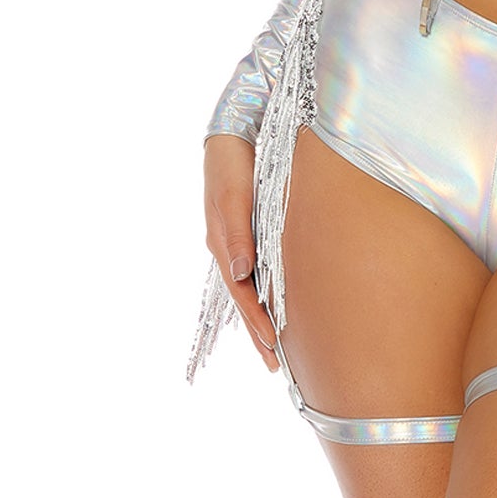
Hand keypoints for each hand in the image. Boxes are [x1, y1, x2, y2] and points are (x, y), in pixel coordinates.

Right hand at [203, 135, 279, 373]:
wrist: (234, 131)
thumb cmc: (232, 162)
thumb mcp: (232, 194)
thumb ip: (236, 232)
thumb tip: (240, 272)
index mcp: (223, 244)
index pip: (242, 293)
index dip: (256, 321)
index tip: (273, 348)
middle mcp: (229, 248)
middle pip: (244, 300)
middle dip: (257, 333)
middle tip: (273, 366)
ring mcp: (237, 242)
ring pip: (250, 290)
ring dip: (260, 320)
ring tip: (272, 350)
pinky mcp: (249, 232)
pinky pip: (256, 273)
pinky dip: (263, 295)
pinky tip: (272, 307)